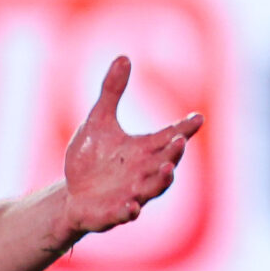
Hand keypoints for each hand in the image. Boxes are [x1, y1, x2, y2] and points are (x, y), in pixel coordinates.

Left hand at [61, 58, 202, 236]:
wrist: (72, 197)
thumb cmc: (92, 159)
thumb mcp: (99, 121)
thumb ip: (113, 92)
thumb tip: (124, 56)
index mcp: (146, 150)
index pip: (170, 137)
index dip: (186, 128)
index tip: (197, 118)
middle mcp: (145, 172)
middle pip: (168, 162)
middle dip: (175, 154)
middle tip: (179, 142)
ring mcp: (132, 193)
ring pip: (154, 189)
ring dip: (162, 181)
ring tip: (167, 170)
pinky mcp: (112, 213)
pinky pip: (124, 214)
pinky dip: (129, 211)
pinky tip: (131, 206)